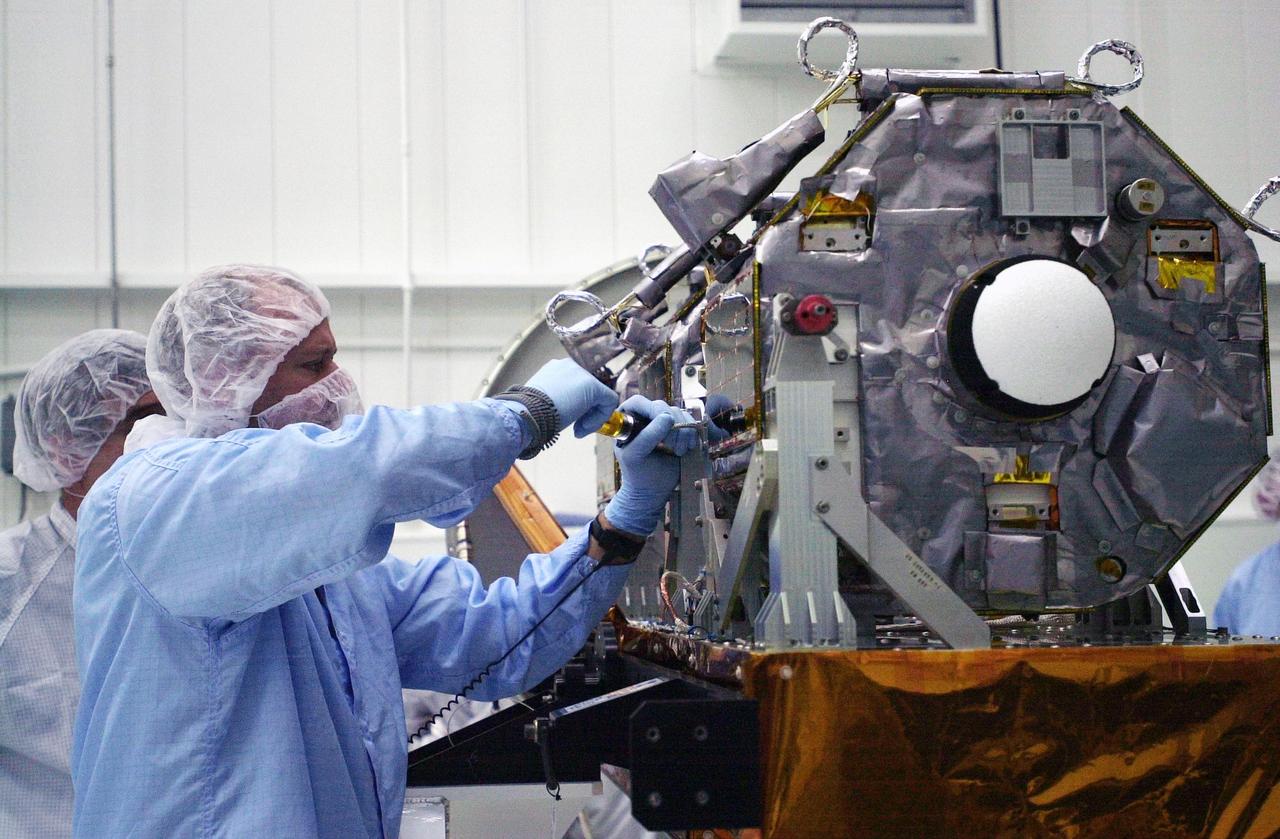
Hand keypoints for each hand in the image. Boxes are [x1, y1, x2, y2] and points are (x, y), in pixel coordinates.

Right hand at [523, 358, 619, 436]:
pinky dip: (600, 417)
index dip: (576, 406)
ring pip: (599, 396)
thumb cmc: (528, 412)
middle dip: (585, 412)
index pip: (576, 386)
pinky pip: (608, 401)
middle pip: (589, 391)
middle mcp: (569, 366)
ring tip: (578, 429)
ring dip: (591, 417)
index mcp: (555, 368)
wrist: (525, 413)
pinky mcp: (592, 385)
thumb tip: (566, 410)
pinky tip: (583, 427)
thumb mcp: (542, 401)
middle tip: (577, 427)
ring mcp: (581, 374)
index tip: (570, 421)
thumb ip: (556, 400)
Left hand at [603, 396, 696, 535]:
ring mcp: (663, 422)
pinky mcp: (679, 430)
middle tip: (670, 445)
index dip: (652, 409)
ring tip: (678, 451)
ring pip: (678, 413)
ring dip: (683, 432)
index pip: (638, 402)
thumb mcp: (636, 455)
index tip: (664, 422)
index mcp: (627, 420)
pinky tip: (686, 448)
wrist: (651, 489)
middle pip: (662, 406)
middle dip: (670, 425)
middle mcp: (645, 417)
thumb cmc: (638, 472)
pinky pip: (690, 422)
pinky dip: (691, 434)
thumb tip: (667, 418)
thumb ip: (647, 436)